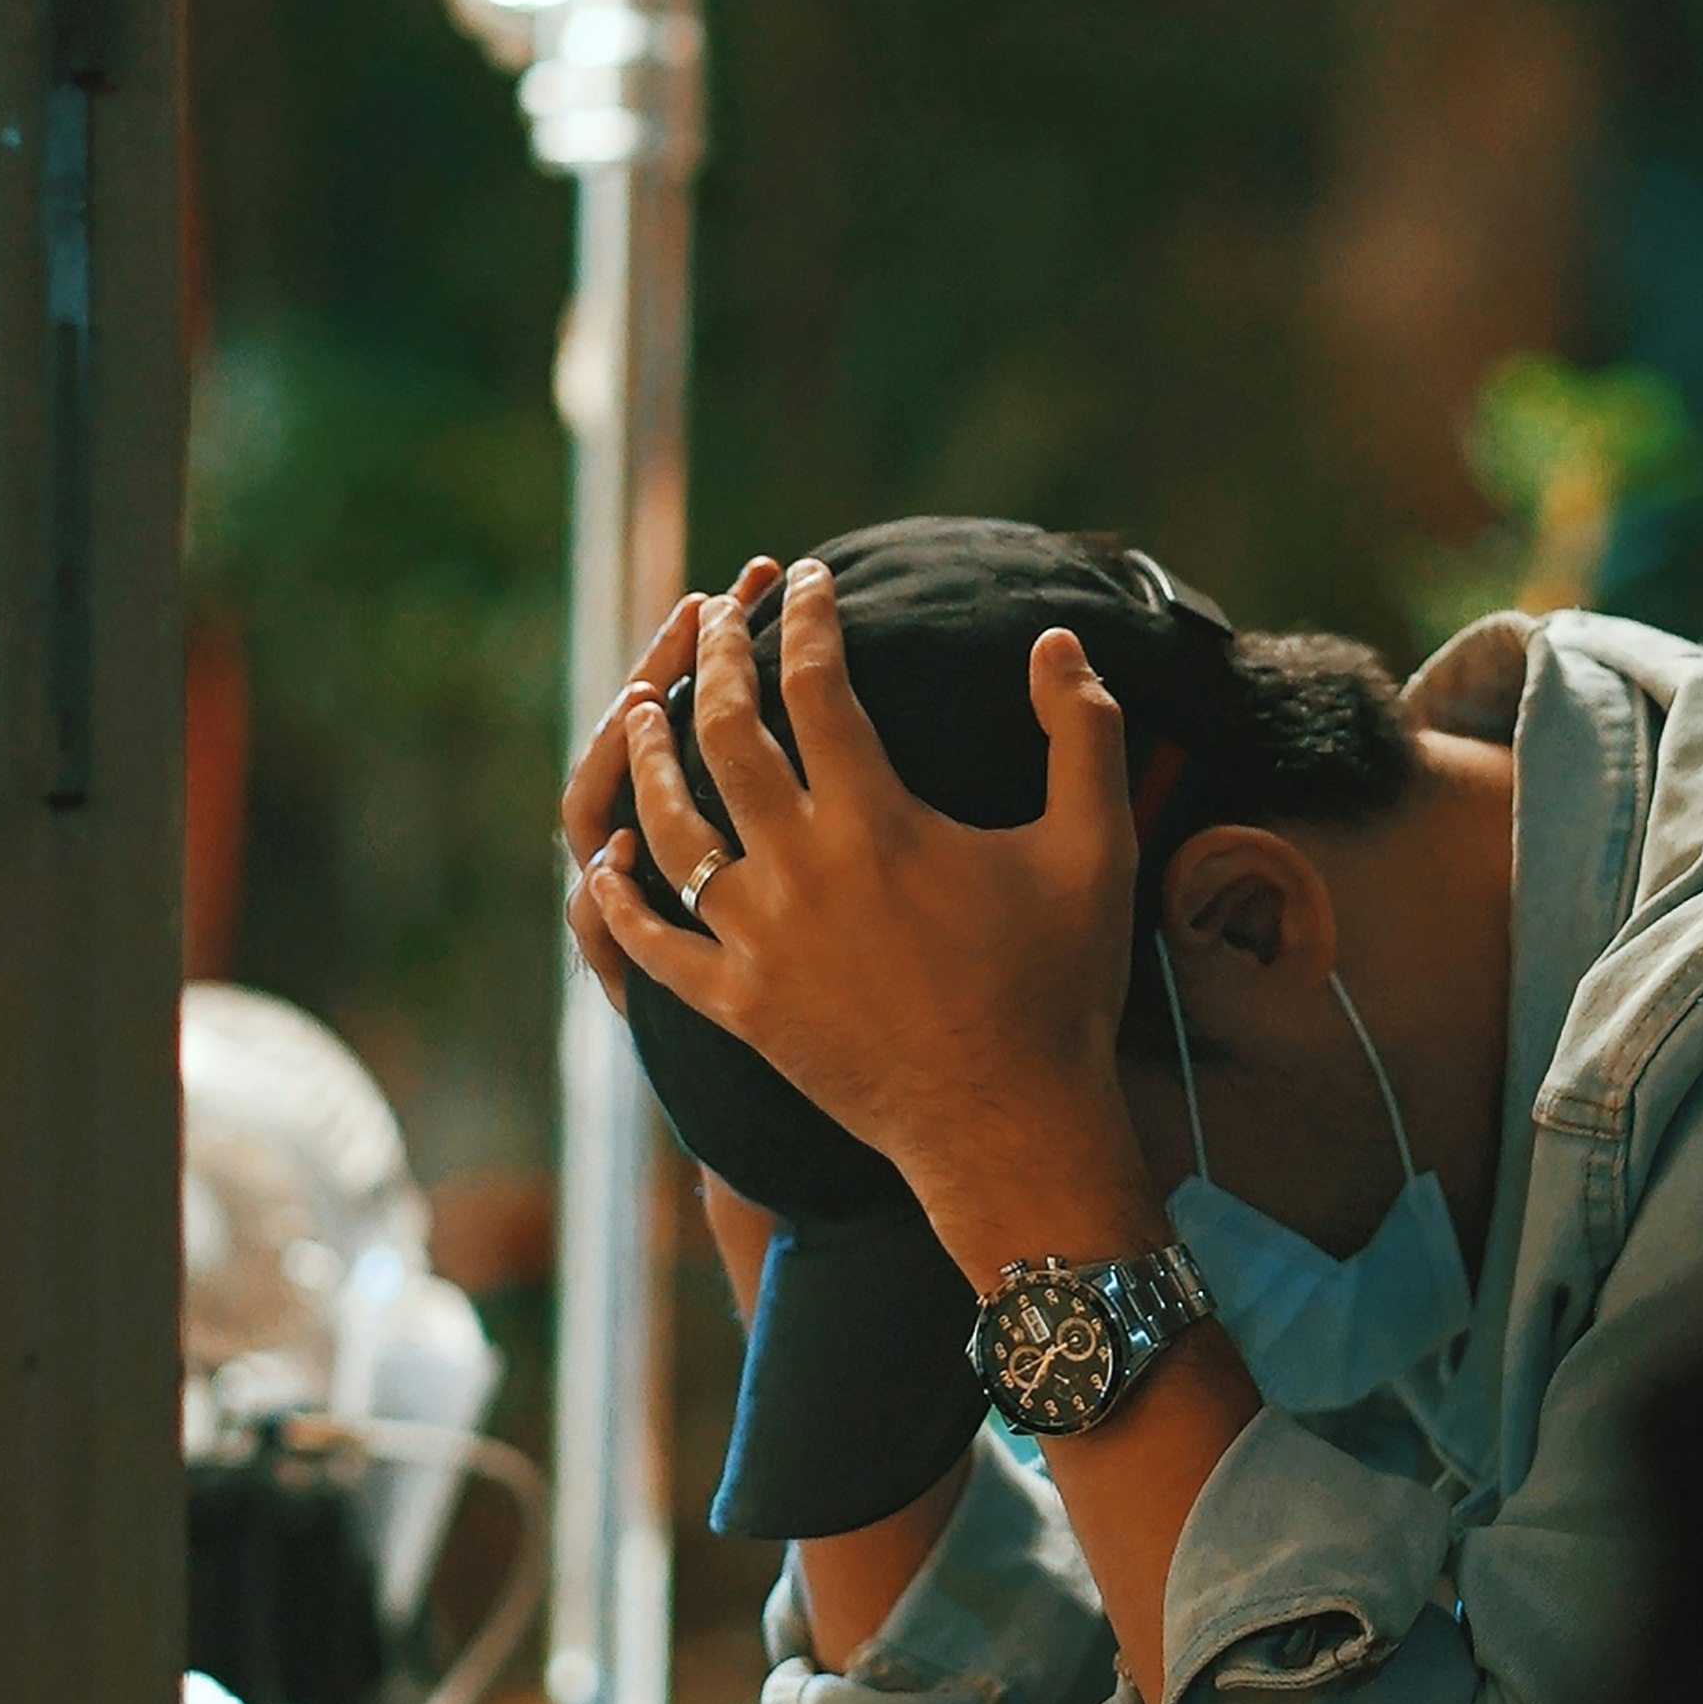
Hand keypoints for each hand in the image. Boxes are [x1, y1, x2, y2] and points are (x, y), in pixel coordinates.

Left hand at [577, 555, 1150, 1276]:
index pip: (820, 684)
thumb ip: (1085, 732)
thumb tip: (1056, 642)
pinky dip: (622, 902)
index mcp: (878, 822)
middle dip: (715, 659)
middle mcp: (802, 871)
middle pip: (728, 736)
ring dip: (647, 759)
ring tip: (637, 707)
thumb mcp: (1097, 847)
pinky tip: (606, 863)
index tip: (807, 581)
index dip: (809, 619)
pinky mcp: (741, 1008)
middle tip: (714, 615)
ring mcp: (761, 942)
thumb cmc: (1059, 985)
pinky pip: (656, 947)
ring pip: (673, 829)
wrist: (1009, 1123)